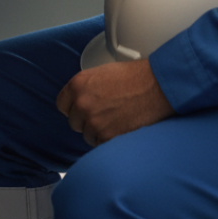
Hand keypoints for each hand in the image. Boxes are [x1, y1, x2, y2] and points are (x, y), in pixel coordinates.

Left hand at [56, 59, 173, 145]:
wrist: (155, 87)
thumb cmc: (133, 77)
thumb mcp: (100, 73)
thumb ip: (86, 88)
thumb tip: (79, 100)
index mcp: (77, 85)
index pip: (62, 104)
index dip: (73, 107)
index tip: (81, 109)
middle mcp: (81, 104)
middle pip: (74, 122)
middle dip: (86, 120)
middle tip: (103, 115)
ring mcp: (93, 122)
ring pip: (87, 135)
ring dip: (98, 132)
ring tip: (115, 121)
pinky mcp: (107, 137)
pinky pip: (100, 145)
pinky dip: (109, 140)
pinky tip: (120, 129)